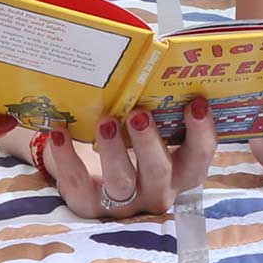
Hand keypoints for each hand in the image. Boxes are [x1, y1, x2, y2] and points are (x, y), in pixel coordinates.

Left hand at [45, 100, 217, 218]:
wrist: (88, 173)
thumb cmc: (128, 141)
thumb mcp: (144, 130)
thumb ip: (154, 106)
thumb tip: (150, 57)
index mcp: (178, 170)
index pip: (200, 157)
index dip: (202, 133)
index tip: (196, 103)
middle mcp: (156, 190)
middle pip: (160, 171)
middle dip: (149, 142)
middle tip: (139, 114)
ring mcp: (123, 203)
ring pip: (121, 182)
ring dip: (114, 151)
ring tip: (105, 121)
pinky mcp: (88, 205)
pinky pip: (78, 183)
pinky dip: (66, 157)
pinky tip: (60, 132)